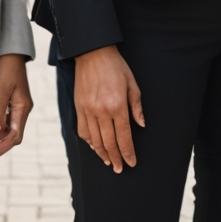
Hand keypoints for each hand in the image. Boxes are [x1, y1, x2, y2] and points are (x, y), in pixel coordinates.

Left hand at [0, 54, 32, 159]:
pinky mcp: (11, 104)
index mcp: (23, 108)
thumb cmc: (6, 69)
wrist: (8, 53)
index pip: (14, 137)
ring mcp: (17, 108)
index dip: (1, 148)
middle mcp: (22, 110)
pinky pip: (4, 122)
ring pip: (6, 130)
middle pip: (10, 136)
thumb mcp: (0, 91)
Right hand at [73, 45, 143, 171]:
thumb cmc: (115, 66)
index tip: (131, 163)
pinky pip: (83, 131)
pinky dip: (89, 142)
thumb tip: (141, 125)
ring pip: (95, 140)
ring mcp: (88, 110)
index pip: (124, 136)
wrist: (92, 52)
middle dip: (116, 158)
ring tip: (108, 162)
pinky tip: (95, 147)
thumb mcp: (132, 83)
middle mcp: (101, 110)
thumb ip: (136, 106)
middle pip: (109, 142)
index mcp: (117, 105)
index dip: (128, 152)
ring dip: (102, 153)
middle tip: (119, 169)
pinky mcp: (79, 108)